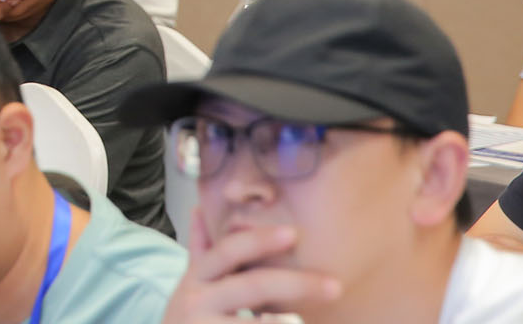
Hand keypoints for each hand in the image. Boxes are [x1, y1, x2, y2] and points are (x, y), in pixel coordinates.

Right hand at [161, 208, 340, 322]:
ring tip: (313, 320)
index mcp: (196, 277)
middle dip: (297, 284)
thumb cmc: (187, 319)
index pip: (229, 251)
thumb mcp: (188, 284)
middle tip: (335, 286)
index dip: (259, 240)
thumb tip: (199, 209)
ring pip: (257, 322)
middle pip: (253, 286)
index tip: (293, 233)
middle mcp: (197, 301)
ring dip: (288, 320)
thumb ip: (199, 250)